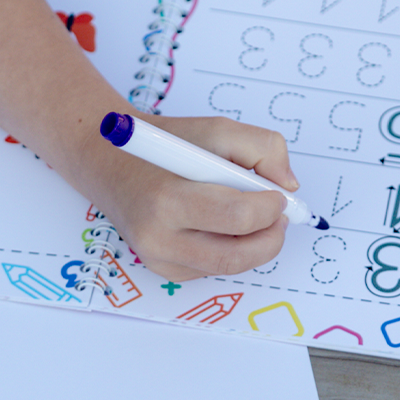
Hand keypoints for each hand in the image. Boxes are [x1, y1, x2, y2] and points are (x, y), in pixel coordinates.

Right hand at [102, 116, 295, 281]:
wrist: (111, 161)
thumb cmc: (167, 144)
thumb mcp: (216, 129)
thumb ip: (261, 148)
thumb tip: (288, 186)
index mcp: (168, 199)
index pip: (235, 217)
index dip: (268, 208)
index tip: (278, 195)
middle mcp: (158, 238)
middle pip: (234, 256)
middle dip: (269, 237)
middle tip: (280, 215)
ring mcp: (158, 259)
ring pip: (227, 266)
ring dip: (254, 245)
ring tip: (258, 217)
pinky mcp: (163, 270)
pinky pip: (212, 268)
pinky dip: (230, 249)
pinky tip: (225, 224)